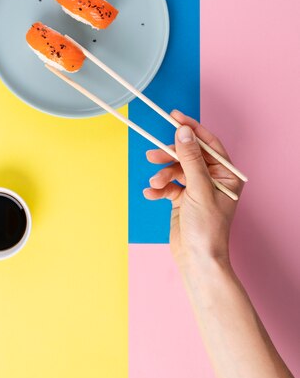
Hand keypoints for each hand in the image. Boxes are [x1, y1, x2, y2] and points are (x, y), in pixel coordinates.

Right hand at [143, 109, 244, 269]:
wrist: (196, 260)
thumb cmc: (207, 228)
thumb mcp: (198, 188)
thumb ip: (190, 158)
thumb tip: (184, 132)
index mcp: (225, 175)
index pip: (208, 144)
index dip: (191, 129)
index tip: (174, 117)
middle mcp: (212, 180)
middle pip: (187, 156)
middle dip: (169, 156)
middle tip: (152, 154)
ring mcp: (196, 189)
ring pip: (174, 170)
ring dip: (162, 176)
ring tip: (154, 184)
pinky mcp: (182, 199)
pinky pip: (168, 186)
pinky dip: (159, 189)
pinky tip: (151, 195)